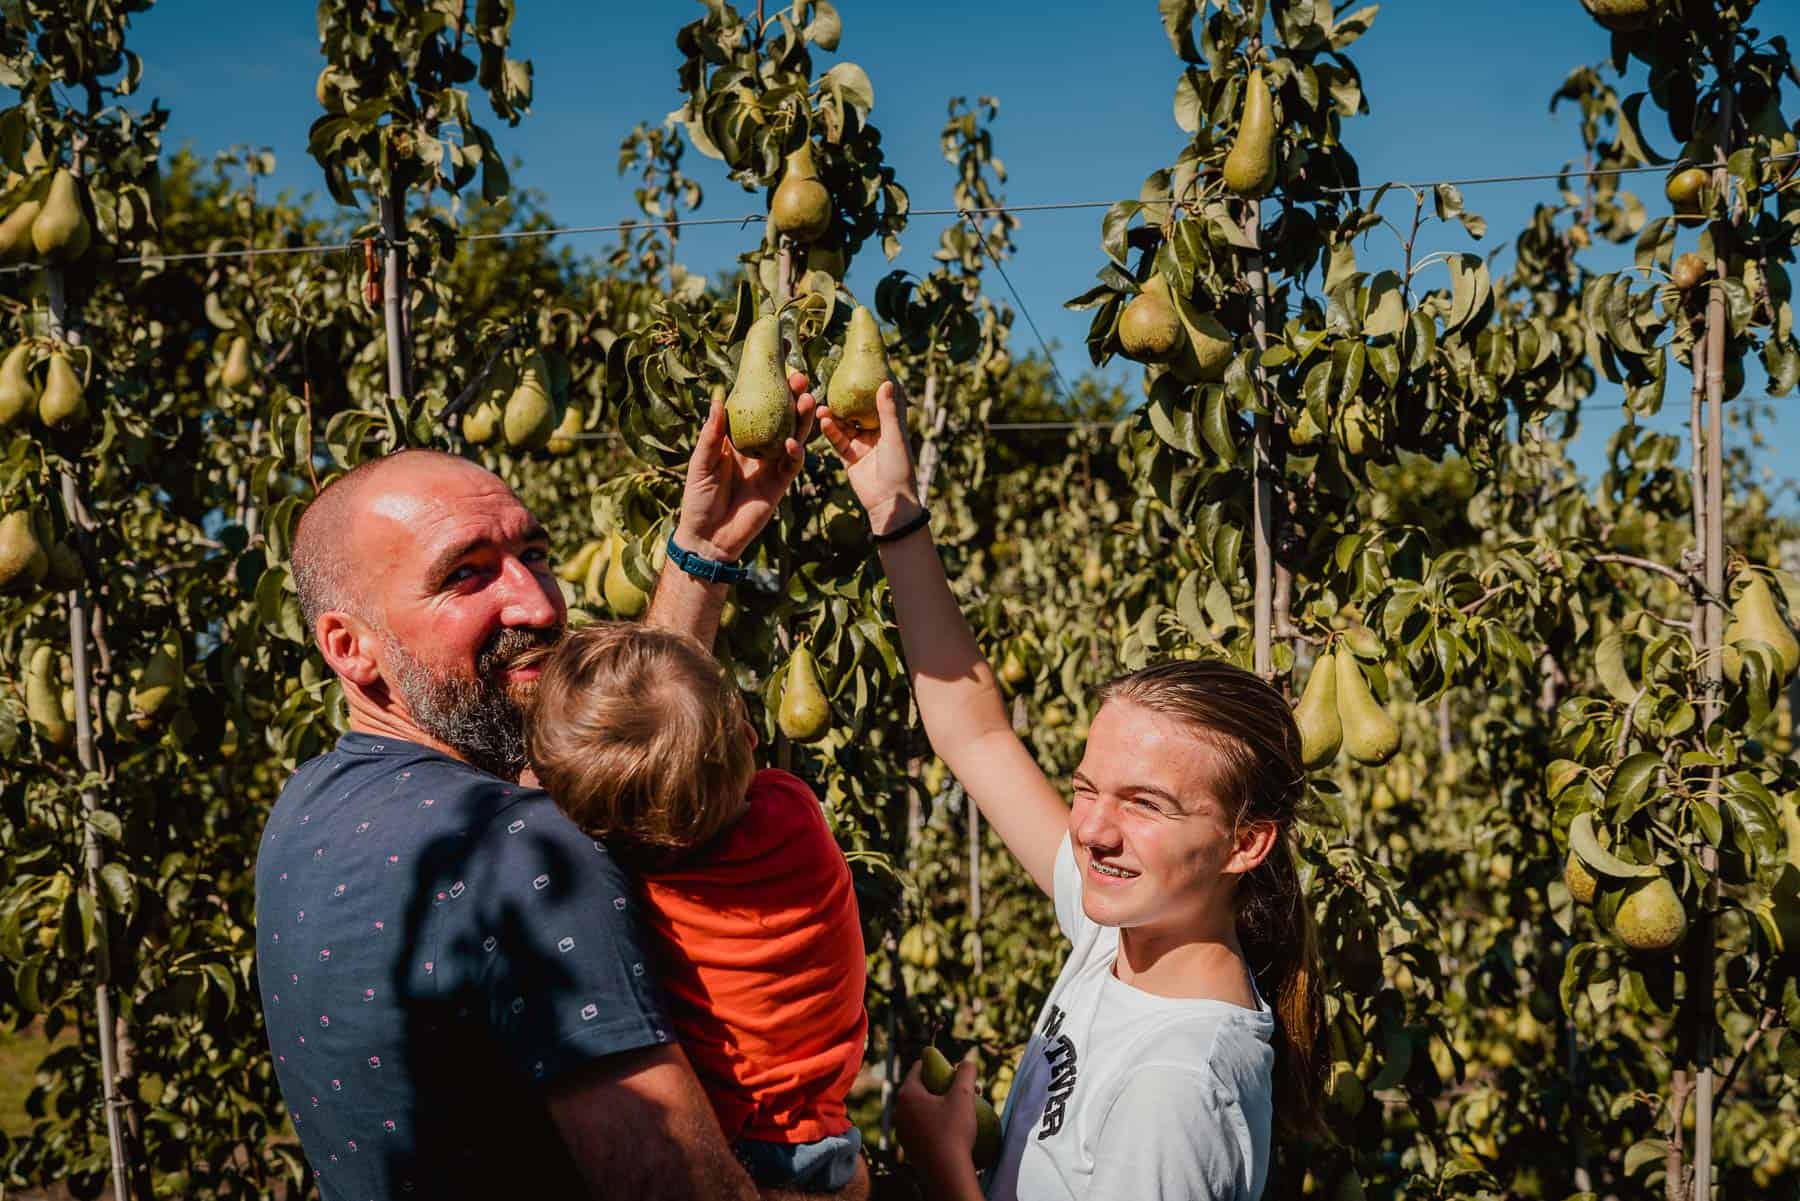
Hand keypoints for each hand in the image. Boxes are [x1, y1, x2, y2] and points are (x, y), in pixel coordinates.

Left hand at [676, 371, 815, 561]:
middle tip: (800, 378)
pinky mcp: (780, 484)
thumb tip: (716, 399)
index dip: (768, 388)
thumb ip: (712, 434)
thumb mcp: (701, 462)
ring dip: (801, 419)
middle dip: (793, 398)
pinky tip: (793, 442)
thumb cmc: (699, 497)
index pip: (757, 407)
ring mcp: (771, 465)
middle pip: (781, 418)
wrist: (709, 536)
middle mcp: (759, 447)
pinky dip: (794, 452)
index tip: (778, 366)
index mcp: (738, 438)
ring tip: (807, 399)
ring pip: (793, 436)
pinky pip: (792, 464)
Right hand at [817, 381, 920, 534]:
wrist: (888, 503)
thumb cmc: (899, 468)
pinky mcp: (849, 456)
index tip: (867, 361)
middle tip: (834, 379)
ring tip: (822, 404)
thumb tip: (887, 381)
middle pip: (859, 409)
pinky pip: (837, 440)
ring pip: (844, 423)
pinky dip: (830, 430)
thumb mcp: (894, 437)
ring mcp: (861, 443)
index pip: (884, 398)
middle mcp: (875, 432)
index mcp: (891, 425)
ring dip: (833, 414)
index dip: (877, 381)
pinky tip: (822, 420)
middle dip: (846, 396)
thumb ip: (888, 411)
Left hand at [894, 1057, 979, 1190]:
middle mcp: (899, 1110)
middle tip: (962, 1092)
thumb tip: (968, 1061)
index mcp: (907, 1093)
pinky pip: (921, 1127)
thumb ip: (966, 1073)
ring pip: (921, 1109)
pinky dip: (934, 1123)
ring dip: (938, 1106)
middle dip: (941, 1087)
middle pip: (920, 1089)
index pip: (919, 1068)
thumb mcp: (963, 1096)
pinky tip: (951, 1130)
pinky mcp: (908, 1147)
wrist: (946, 1172)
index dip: (938, 1065)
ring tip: (959, 1111)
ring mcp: (902, 1130)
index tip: (954, 1072)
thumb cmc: (954, 1130)